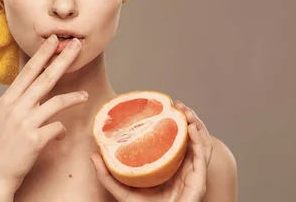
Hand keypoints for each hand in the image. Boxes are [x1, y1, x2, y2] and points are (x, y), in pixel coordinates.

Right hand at [0, 35, 86, 198]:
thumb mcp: (1, 120)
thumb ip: (18, 106)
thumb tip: (36, 99)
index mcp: (7, 101)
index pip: (28, 71)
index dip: (42, 55)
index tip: (54, 40)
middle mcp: (15, 108)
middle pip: (44, 78)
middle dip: (62, 59)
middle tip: (76, 45)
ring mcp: (24, 123)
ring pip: (55, 102)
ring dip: (73, 98)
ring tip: (84, 96)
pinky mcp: (34, 140)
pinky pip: (57, 128)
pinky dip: (61, 131)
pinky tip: (60, 135)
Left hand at [90, 101, 212, 201]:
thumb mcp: (121, 190)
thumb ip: (107, 175)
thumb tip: (93, 154)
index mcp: (170, 164)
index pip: (176, 138)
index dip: (174, 120)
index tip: (166, 106)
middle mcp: (184, 167)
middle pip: (191, 137)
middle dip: (188, 117)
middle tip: (177, 104)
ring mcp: (193, 173)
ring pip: (201, 143)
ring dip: (196, 124)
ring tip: (185, 112)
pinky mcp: (198, 181)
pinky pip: (202, 157)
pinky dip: (199, 141)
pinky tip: (191, 129)